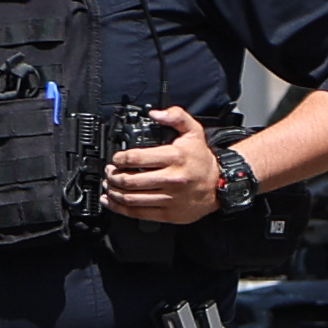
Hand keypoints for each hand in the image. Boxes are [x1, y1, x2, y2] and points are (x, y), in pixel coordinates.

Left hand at [102, 105, 223, 224]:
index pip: (136, 158)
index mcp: (174, 157)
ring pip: (131, 198)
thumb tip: (155, 113)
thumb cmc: (202, 160)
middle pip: (130, 180)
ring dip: (114, 192)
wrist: (218, 186)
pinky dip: (120, 208)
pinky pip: (138, 213)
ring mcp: (169, 198)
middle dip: (113, 175)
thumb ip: (176, 116)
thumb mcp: (193, 131)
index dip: (120, 159)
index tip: (116, 158)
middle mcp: (171, 179)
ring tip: (109, 185)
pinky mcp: (168, 214)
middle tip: (109, 171)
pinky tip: (112, 202)